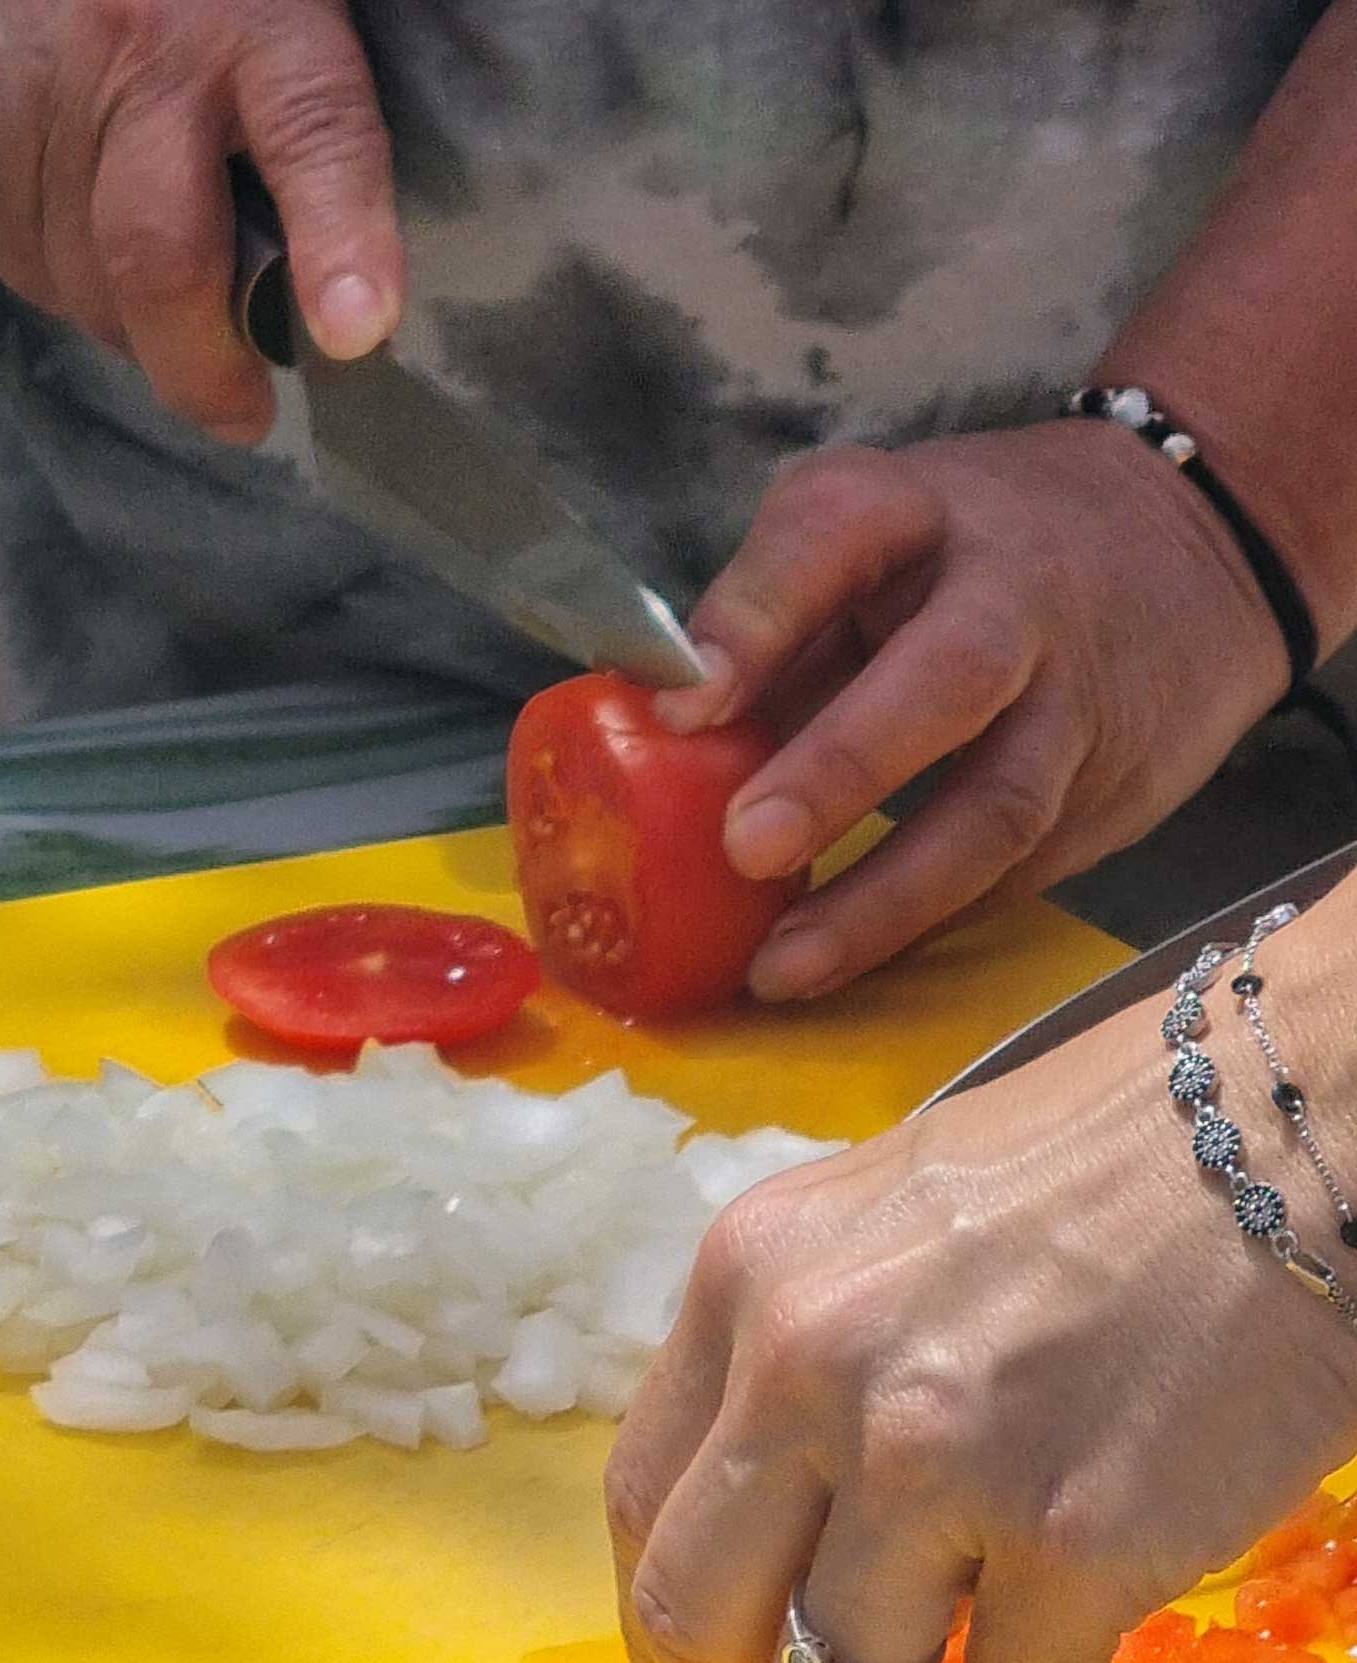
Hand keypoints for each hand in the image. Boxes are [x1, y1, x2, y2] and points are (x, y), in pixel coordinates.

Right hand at [0, 0, 401, 439]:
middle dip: (204, 370)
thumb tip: (347, 305)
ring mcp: (30, 95)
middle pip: (161, 261)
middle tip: (242, 411)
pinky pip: (22, 266)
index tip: (353, 335)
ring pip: (85, 289)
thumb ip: (315, 132)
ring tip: (162, 295)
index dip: (337, 241)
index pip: (311, 129)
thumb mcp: (277, 18)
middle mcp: (135, 50)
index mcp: (253, 14)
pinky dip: (66, 283)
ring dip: (132, 327)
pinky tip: (88, 233)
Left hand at [605, 939, 1356, 1662]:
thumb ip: (802, 1355)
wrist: (1278, 1126)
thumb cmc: (1093, 1169)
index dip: (665, 1629)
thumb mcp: (879, 1225)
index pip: (639, 1499)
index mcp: (745, 1282)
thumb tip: (772, 1531)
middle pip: (690, 1617)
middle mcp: (803, 1364)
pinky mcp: (1072, 1530)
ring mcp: (929, 1451)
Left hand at [664, 422, 1290, 1000]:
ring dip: (884, 902)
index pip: (834, 537)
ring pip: (996, 811)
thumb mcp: (865, 541)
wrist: (1195, 539)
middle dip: (843, 769)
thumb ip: (767, 629)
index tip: (680, 708)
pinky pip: (1014, 877)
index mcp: (915, 514)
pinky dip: (923, 928)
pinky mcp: (1112, 794)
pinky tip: (845, 969)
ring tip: (781, 969)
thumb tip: (647, 734)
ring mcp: (1076, 704)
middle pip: (946, 679)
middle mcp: (1010, 600)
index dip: (756, 621)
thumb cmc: (964, 553)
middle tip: (748, 849)